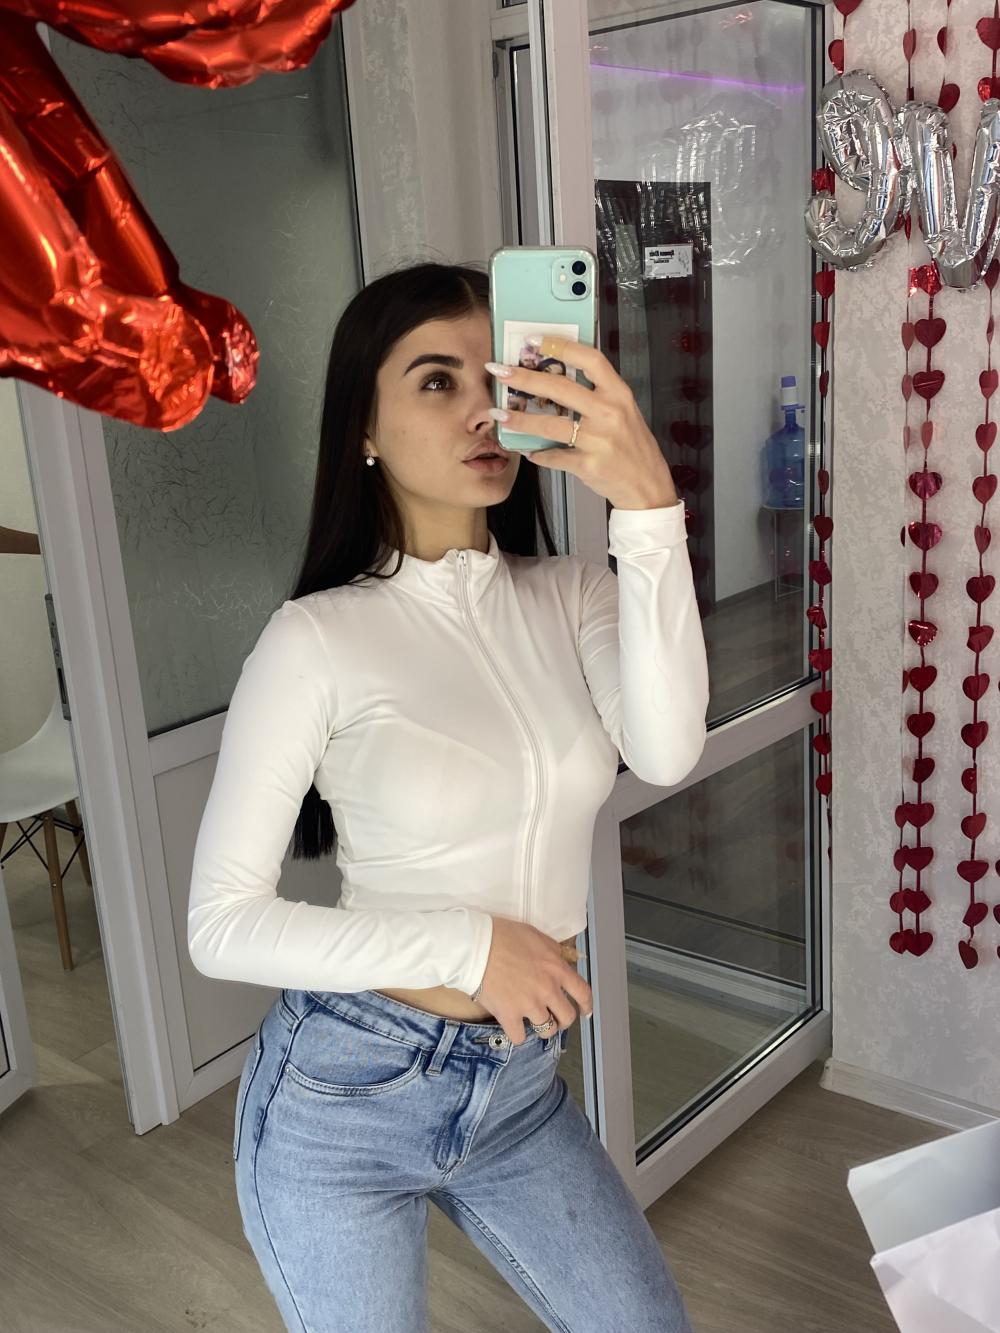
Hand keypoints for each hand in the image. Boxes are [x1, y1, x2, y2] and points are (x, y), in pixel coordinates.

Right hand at [477, 916, 592, 1045]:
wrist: (476, 946)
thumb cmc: (503, 935)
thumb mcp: (536, 935)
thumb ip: (553, 952)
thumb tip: (560, 961)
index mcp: (556, 969)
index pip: (583, 992)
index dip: (587, 1005)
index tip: (586, 1012)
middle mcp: (547, 990)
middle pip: (567, 1017)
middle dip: (562, 1019)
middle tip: (553, 1016)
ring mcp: (529, 1005)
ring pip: (546, 1031)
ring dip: (540, 1026)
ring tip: (531, 1020)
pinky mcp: (509, 1016)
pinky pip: (520, 1037)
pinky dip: (517, 1033)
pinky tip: (512, 1025)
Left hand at [486, 336, 681, 511]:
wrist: (647, 486)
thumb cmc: (632, 447)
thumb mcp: (624, 412)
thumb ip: (597, 394)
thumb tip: (556, 377)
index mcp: (619, 394)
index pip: (590, 359)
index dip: (562, 346)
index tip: (535, 340)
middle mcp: (610, 413)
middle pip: (561, 388)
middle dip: (525, 378)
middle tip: (500, 372)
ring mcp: (599, 440)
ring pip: (550, 425)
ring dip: (520, 419)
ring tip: (500, 414)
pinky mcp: (589, 465)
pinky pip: (554, 456)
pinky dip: (537, 453)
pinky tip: (527, 449)